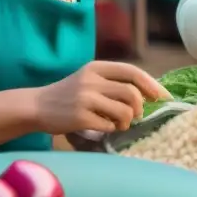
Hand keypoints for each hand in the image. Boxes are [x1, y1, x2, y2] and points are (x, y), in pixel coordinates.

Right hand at [35, 61, 169, 135]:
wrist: (35, 106)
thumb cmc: (67, 94)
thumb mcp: (89, 79)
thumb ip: (113, 81)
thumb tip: (148, 93)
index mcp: (96, 68)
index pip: (132, 72)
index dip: (151, 85)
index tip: (162, 97)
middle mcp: (91, 80)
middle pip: (132, 93)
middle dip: (139, 107)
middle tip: (136, 115)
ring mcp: (85, 99)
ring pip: (124, 111)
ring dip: (127, 120)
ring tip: (120, 123)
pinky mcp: (80, 117)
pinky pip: (109, 125)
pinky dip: (112, 129)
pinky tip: (104, 127)